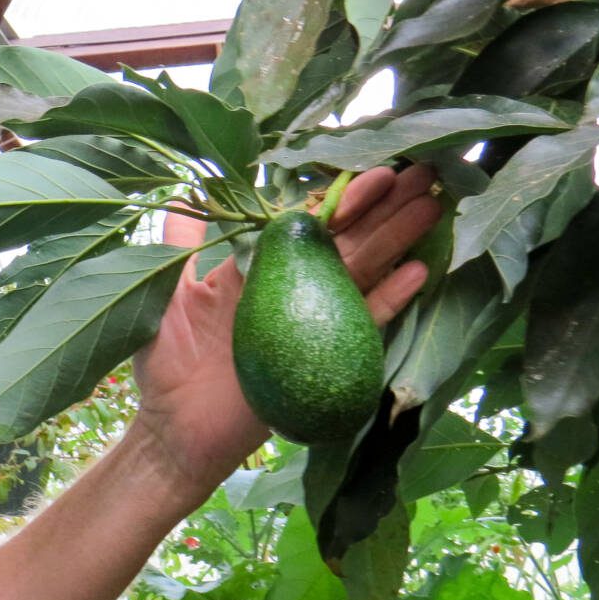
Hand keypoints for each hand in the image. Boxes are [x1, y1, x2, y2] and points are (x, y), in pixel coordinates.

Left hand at [127, 165, 442, 499]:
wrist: (176, 433)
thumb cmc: (164, 366)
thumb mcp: (164, 294)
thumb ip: (182, 243)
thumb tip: (186, 187)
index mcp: (256, 268)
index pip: (305, 223)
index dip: (339, 196)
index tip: (374, 166)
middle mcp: (290, 289)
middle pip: (344, 240)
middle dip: (384, 206)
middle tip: (425, 172)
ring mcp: (311, 322)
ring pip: (361, 272)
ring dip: (398, 239)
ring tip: (435, 204)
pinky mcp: (325, 358)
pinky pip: (364, 325)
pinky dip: (390, 300)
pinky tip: (420, 272)